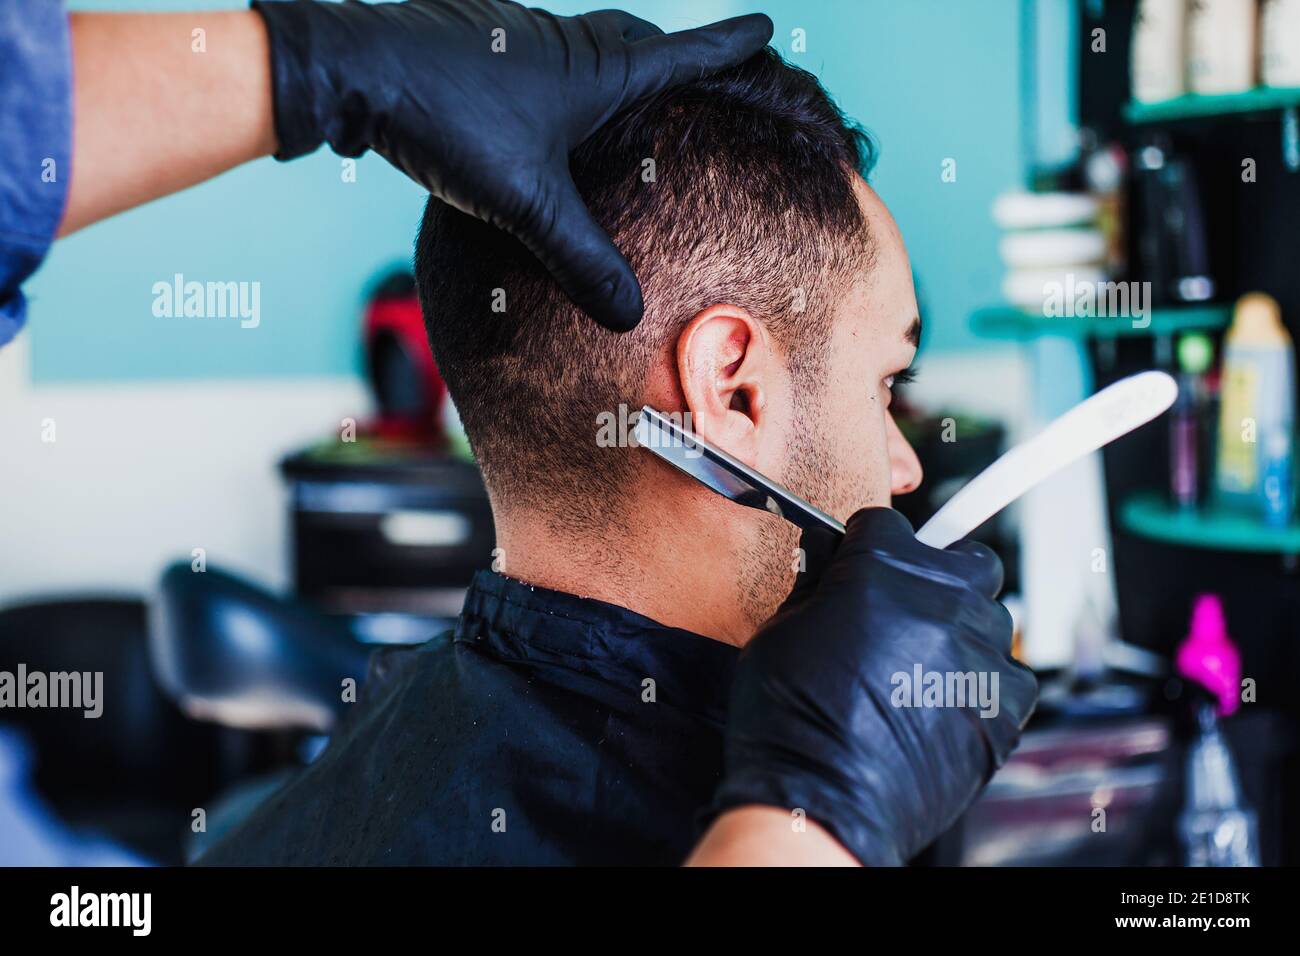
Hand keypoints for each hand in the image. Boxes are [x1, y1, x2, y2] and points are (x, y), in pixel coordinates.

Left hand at [252, 0, 772, 330]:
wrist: (359, 69)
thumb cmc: (450, 121)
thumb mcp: (525, 202)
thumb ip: (581, 257)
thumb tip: (630, 314)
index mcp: (594, 74)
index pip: (680, 56)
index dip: (726, 47)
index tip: (766, 28)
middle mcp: (564, 45)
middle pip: (637, 38)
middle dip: (674, 49)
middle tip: (699, 62)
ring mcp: (518, 39)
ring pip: (587, 42)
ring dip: (617, 57)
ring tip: (628, 88)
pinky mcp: (479, 46)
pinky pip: (542, 53)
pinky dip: (565, 70)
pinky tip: (545, 102)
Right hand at [708, 508, 1038, 865]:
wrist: (822, 798)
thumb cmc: (791, 721)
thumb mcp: (781, 629)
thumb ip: (819, 587)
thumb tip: (830, 574)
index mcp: (883, 566)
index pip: (889, 524)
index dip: (869, 546)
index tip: (863, 564)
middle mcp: (943, 598)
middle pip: (965, 560)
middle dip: (941, 575)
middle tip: (910, 606)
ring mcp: (980, 651)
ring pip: (992, 619)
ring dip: (962, 633)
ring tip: (921, 668)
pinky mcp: (1004, 705)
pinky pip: (1010, 678)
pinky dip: (983, 686)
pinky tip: (943, 705)